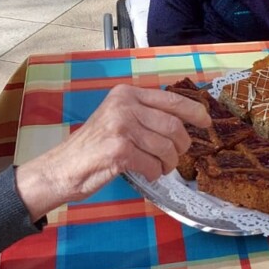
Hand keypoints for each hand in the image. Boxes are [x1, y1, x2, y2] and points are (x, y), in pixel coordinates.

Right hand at [15, 85, 209, 220]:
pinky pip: (153, 164)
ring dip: (168, 163)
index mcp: (126, 94)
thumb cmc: (94, 147)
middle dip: (181, 146)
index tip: (207, 122)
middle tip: (176, 157)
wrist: (61, 168)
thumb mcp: (119, 118)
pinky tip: (147, 174)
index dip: (194, 112)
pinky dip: (155, 173)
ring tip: (160, 168)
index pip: (171, 100)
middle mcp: (124, 105)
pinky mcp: (119, 150)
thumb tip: (183, 122)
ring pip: (166, 147)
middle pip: (173, 126)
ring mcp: (121, 126)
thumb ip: (146, 114)